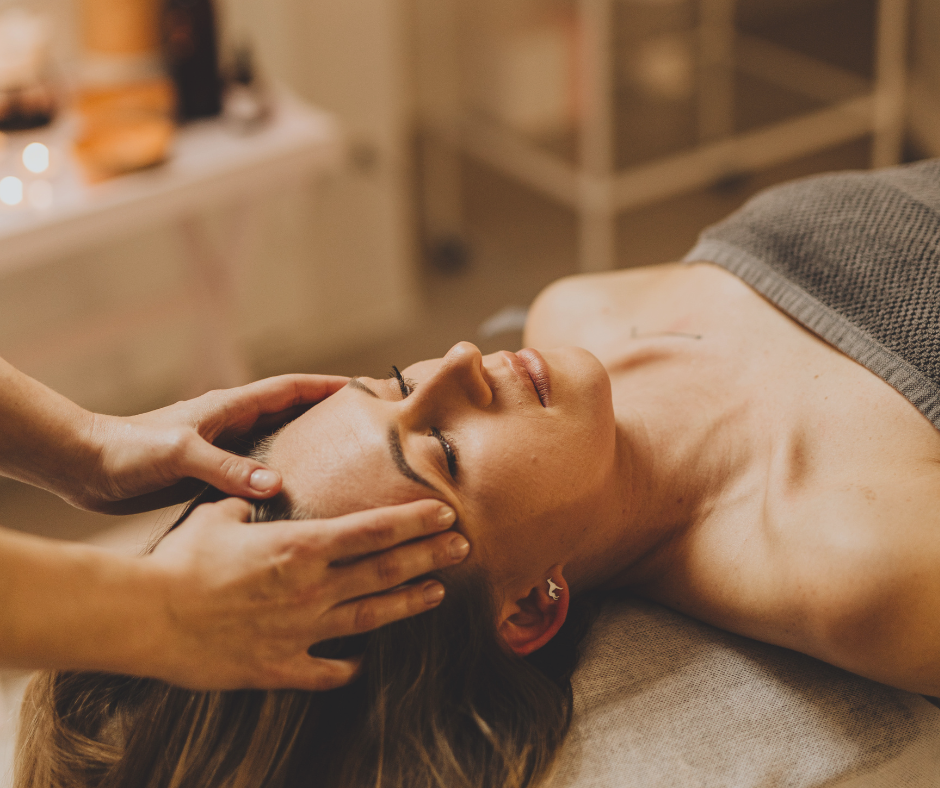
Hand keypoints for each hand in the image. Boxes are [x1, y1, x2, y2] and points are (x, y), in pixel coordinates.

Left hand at [79, 374, 347, 513]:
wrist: (84, 467)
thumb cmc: (128, 450)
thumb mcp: (180, 454)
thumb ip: (227, 467)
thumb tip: (279, 484)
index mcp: (230, 408)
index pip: (291, 389)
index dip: (328, 386)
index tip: (365, 388)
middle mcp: (233, 425)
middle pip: (293, 415)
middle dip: (329, 417)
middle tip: (367, 432)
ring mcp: (224, 450)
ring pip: (278, 446)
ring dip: (309, 451)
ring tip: (346, 468)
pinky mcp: (211, 474)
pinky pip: (258, 474)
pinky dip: (283, 480)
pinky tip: (298, 501)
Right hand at [142, 498, 469, 690]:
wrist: (146, 615)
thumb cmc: (180, 559)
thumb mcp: (221, 515)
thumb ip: (252, 501)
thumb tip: (263, 486)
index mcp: (301, 546)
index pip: (375, 529)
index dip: (416, 521)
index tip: (445, 512)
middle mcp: (312, 588)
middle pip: (385, 570)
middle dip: (429, 556)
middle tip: (462, 547)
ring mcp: (301, 631)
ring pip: (371, 617)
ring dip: (408, 602)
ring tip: (437, 592)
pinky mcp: (280, 667)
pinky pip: (326, 671)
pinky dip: (348, 667)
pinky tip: (362, 663)